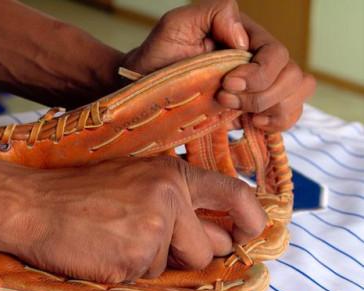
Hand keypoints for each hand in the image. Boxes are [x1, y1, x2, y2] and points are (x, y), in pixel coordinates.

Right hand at [0, 157, 266, 282]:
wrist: (33, 205)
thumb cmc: (81, 192)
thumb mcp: (135, 179)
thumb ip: (176, 199)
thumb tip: (213, 231)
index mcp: (172, 174)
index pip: (234, 195)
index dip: (251, 218)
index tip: (250, 234)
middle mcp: (169, 198)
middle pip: (209, 247)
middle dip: (187, 253)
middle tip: (148, 238)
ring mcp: (152, 230)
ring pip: (173, 267)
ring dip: (149, 262)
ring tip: (115, 238)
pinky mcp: (132, 260)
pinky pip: (145, 278)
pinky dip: (127, 272)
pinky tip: (103, 251)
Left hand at [121, 0, 315, 131]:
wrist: (147, 88)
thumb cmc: (160, 55)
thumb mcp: (177, 25)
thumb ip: (214, 13)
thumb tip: (244, 38)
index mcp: (246, 36)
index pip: (276, 53)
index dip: (258, 74)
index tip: (227, 85)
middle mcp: (259, 58)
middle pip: (293, 76)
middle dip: (261, 95)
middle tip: (224, 99)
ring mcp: (261, 84)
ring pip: (298, 94)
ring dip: (271, 108)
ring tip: (238, 113)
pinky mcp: (256, 107)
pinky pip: (289, 114)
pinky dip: (278, 121)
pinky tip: (251, 123)